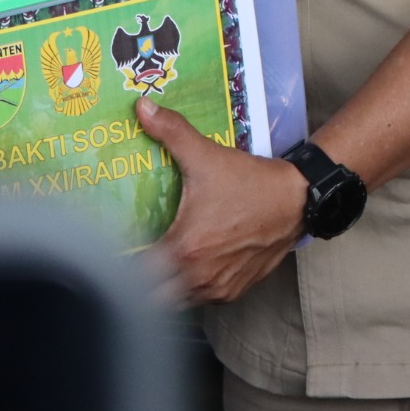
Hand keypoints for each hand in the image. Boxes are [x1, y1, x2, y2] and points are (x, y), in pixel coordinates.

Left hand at [138, 98, 305, 303]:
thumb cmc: (250, 182)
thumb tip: (142, 107)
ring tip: (156, 263)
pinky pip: (203, 300)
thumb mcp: (207, 155)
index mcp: (185, 250)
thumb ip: (171, 131)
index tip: (112, 251)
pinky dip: (191, 289)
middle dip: (138, 284)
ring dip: (165, 288)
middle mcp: (199, 278)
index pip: (136, 278)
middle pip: (152, 299)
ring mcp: (218, 289)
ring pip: (178, 303)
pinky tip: (189, 266)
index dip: (119, 267)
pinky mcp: (235, 290)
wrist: (296, 200)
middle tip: (130, 259)